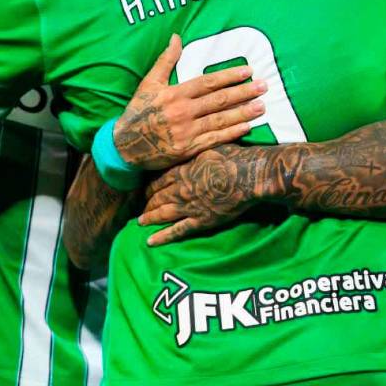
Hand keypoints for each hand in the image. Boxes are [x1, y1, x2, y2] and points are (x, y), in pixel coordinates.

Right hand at [114, 36, 266, 169]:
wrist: (124, 146)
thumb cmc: (139, 111)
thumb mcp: (149, 83)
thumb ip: (165, 60)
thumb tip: (177, 36)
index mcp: (174, 94)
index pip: (208, 83)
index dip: (229, 76)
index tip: (248, 71)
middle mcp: (182, 112)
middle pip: (219, 100)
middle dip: (244, 92)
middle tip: (264, 86)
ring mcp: (186, 132)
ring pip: (220, 120)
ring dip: (243, 112)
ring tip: (262, 106)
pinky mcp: (188, 149)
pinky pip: (215, 140)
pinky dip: (232, 133)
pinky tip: (247, 127)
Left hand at [138, 144, 263, 245]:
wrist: (247, 175)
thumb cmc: (231, 157)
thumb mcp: (208, 146)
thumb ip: (194, 150)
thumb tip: (188, 143)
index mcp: (181, 170)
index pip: (158, 180)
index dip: (149, 186)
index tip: (142, 190)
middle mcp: (180, 189)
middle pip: (158, 197)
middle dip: (147, 202)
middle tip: (138, 207)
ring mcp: (189, 206)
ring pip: (163, 214)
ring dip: (150, 218)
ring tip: (140, 222)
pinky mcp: (201, 221)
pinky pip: (178, 231)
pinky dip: (163, 236)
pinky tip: (151, 241)